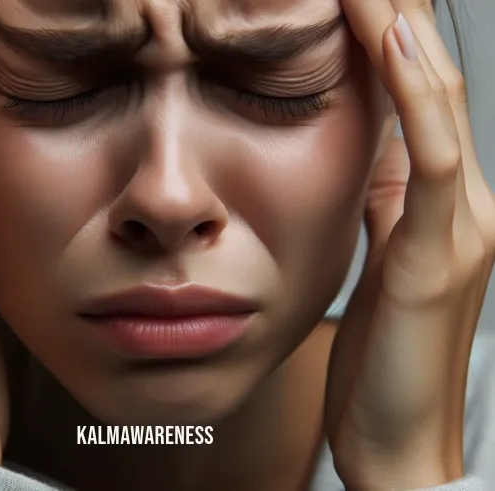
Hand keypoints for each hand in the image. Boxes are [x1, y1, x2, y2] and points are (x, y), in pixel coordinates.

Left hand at [324, 1, 494, 488]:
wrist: (394, 436)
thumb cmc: (381, 354)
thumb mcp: (375, 257)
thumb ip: (380, 200)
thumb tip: (364, 148)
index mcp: (437, 199)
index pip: (415, 90)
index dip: (386, 28)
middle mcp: (461, 200)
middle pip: (431, 77)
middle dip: (395, 8)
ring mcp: (460, 225)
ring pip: (439, 99)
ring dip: (401, 25)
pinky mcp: (439, 256)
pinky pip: (430, 159)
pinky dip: (414, 93)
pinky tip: (388, 36)